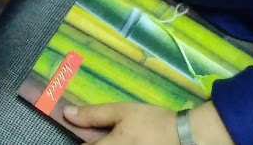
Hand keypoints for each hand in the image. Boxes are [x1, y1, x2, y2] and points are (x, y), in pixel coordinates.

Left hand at [62, 102, 178, 144]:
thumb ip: (93, 114)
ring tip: (112, 138)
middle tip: (98, 137)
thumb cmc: (151, 122)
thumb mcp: (122, 111)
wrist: (185, 137)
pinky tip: (122, 142)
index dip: (77, 143)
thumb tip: (67, 113)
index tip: (79, 137)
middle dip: (94, 144)